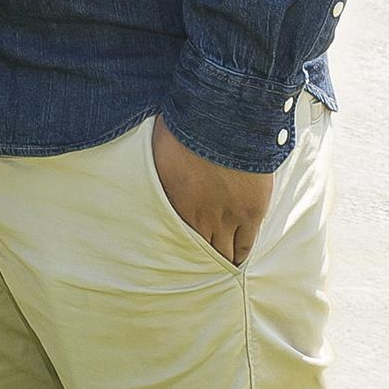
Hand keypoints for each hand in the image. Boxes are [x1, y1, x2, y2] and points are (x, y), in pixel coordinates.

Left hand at [149, 118, 274, 266]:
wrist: (225, 121)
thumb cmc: (187, 128)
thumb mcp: (159, 150)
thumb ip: (157, 170)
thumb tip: (137, 169)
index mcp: (175, 203)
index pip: (176, 237)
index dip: (179, 246)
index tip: (180, 251)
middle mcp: (200, 217)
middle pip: (199, 250)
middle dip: (199, 259)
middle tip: (199, 267)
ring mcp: (228, 217)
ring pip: (224, 251)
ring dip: (222, 259)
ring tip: (221, 267)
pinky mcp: (251, 212)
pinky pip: (247, 243)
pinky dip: (242, 253)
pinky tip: (239, 259)